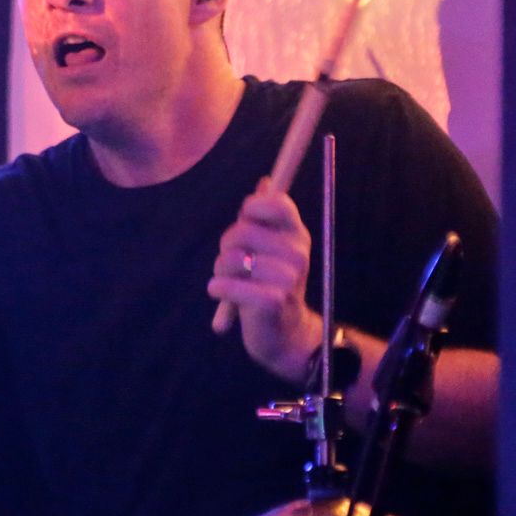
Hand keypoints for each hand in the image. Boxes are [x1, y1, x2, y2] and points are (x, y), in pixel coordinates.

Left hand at [207, 177, 323, 380]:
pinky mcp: (272, 301)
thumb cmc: (270, 284)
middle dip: (226, 245)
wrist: (284, 333)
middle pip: (243, 230)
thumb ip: (264, 218)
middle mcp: (297, 253)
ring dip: (220, 270)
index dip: (253, 207)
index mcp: (297, 235)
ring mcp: (288, 278)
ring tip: (230, 281)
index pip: (278, 203)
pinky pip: (229, 285)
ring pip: (231, 258)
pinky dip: (218, 288)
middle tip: (232, 262)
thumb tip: (264, 182)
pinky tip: (219, 292)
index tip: (245, 219)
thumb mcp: (272, 249)